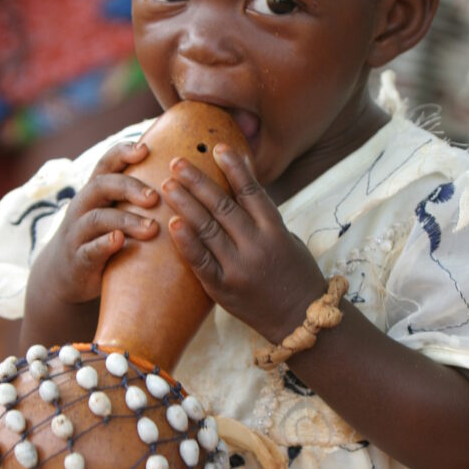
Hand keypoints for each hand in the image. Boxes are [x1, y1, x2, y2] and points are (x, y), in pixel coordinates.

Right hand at [35, 140, 159, 308]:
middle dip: (129, 187)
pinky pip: (89, 249)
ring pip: (98, 218)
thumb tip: (180, 178)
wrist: (66, 276)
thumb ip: (136, 197)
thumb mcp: (113, 211)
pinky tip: (119, 241)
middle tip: (155, 197)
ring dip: (126, 220)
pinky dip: (104, 245)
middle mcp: (84, 206)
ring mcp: (78, 233)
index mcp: (96, 192)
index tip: (145, 149)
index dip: (122, 152)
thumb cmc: (102, 237)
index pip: (106, 164)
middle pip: (101, 186)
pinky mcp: (78, 259)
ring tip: (152, 228)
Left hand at [161, 144, 326, 343]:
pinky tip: (173, 224)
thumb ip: (262, 217)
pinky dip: (187, 242)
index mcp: (275, 230)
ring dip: (185, 205)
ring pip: (208, 229)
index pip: (251, 191)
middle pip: (223, 206)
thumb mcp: (287, 239)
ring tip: (167, 185)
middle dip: (198, 182)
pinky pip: (201, 262)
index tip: (217, 148)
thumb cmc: (295, 274)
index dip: (234, 168)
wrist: (301, 320)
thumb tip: (237, 185)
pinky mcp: (224, 289)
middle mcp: (257, 246)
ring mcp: (239, 268)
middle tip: (177, 162)